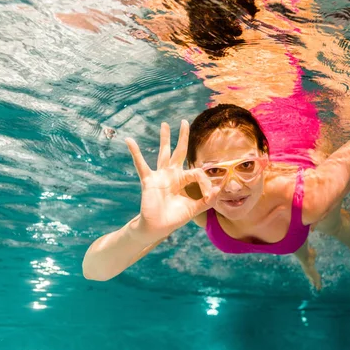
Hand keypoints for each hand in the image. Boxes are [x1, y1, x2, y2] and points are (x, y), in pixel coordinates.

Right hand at [125, 120, 219, 238]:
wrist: (157, 227)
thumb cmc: (175, 218)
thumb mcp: (195, 209)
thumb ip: (208, 200)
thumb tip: (219, 188)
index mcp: (183, 180)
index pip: (197, 172)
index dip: (206, 183)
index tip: (210, 195)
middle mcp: (172, 174)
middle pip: (179, 151)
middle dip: (182, 137)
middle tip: (184, 121)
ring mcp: (160, 176)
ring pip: (164, 153)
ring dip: (164, 139)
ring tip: (165, 125)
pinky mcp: (149, 180)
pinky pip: (141, 164)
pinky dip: (135, 153)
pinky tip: (129, 140)